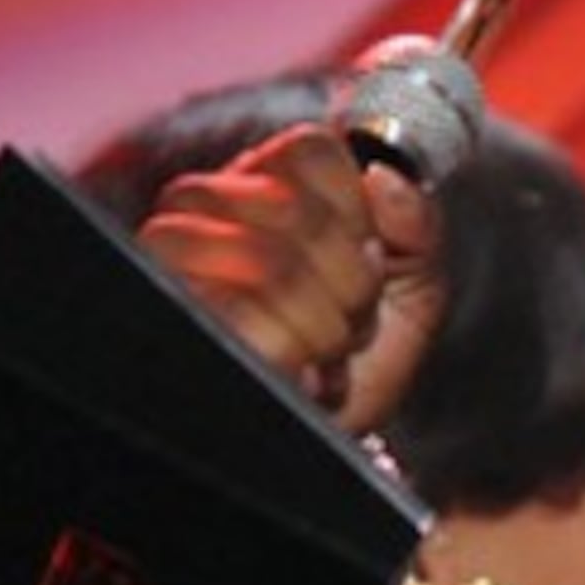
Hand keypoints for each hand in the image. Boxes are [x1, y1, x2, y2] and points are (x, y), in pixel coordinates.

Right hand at [136, 125, 444, 434]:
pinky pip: (242, 318)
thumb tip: (385, 180)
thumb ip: (417, 225)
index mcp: (266, 180)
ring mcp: (174, 256)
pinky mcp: (166, 311)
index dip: (358, 213)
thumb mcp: (412, 286)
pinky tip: (296, 370)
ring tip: (319, 347)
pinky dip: (292, 356)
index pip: (310, 149)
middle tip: (346, 318)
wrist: (324, 434)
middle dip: (350, 283)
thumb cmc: (356, 356)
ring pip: (270, 264)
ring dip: (322, 325)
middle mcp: (206, 204)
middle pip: (297, 212)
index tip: (367, 258)